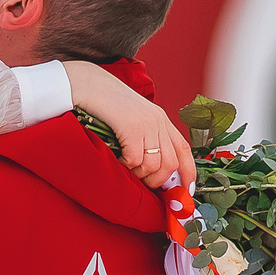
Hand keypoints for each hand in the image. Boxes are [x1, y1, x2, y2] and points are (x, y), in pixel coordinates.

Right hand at [64, 60, 194, 187]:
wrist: (87, 83)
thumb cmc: (104, 103)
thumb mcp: (132, 118)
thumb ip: (145, 136)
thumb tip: (150, 168)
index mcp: (161, 119)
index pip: (184, 150)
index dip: (188, 173)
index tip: (185, 191)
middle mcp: (159, 121)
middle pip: (171, 163)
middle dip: (157, 181)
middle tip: (142, 183)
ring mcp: (147, 123)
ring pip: (154, 165)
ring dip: (139, 174)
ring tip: (125, 167)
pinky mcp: (132, 126)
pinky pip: (135, 159)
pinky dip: (126, 166)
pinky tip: (117, 159)